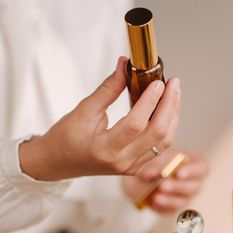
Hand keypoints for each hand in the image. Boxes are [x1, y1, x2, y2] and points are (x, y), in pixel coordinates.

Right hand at [19, 57, 180, 180]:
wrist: (59, 162)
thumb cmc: (66, 137)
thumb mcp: (84, 109)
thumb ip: (108, 89)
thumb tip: (125, 65)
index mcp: (105, 149)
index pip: (135, 124)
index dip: (150, 102)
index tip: (158, 83)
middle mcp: (121, 161)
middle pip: (158, 134)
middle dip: (170, 106)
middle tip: (174, 84)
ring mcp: (131, 167)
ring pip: (163, 142)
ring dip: (172, 117)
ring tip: (173, 94)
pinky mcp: (136, 167)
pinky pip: (159, 148)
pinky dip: (166, 128)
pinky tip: (166, 110)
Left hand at [122, 149, 208, 212]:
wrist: (142, 171)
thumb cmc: (154, 157)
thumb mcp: (154, 154)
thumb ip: (154, 161)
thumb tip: (153, 173)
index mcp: (194, 163)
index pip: (202, 168)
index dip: (193, 171)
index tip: (179, 173)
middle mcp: (193, 182)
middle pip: (193, 187)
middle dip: (178, 187)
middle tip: (163, 185)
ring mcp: (183, 197)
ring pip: (181, 202)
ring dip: (168, 200)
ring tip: (155, 197)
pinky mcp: (171, 208)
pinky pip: (168, 211)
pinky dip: (160, 208)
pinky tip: (151, 203)